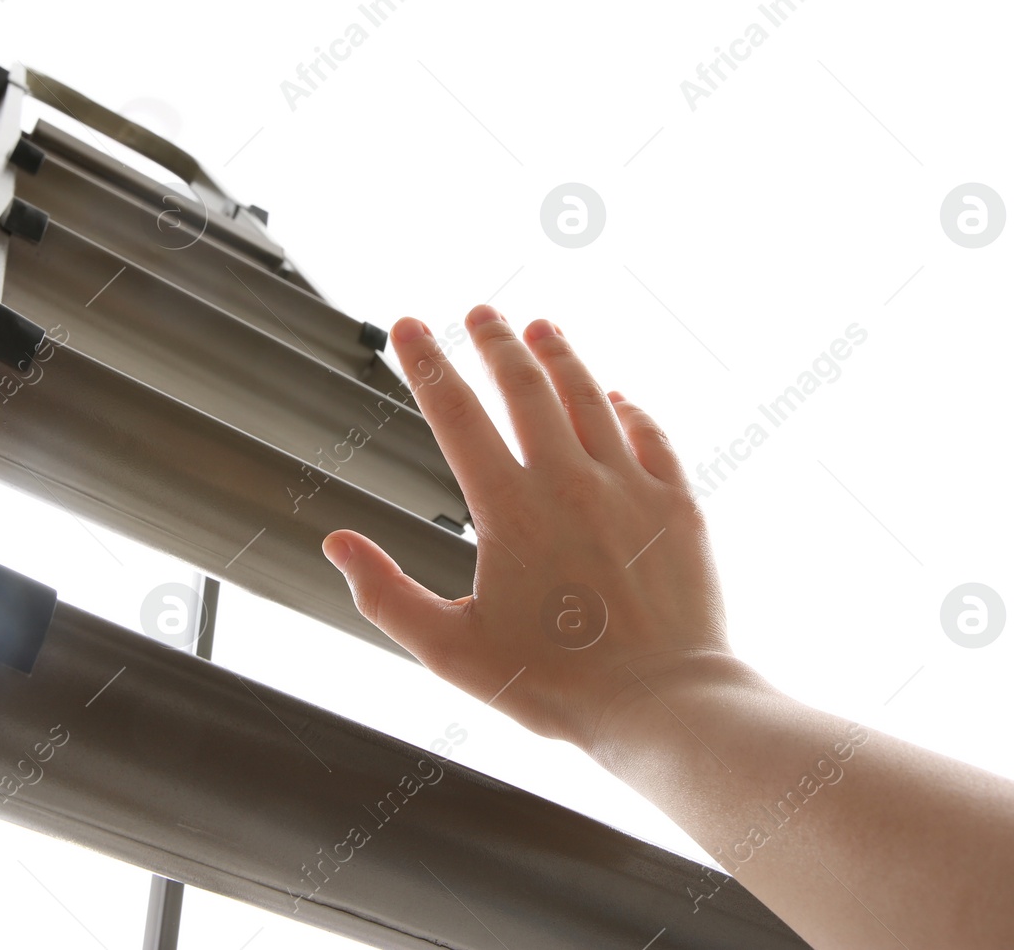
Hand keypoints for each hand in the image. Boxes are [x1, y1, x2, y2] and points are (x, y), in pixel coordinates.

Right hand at [323, 305, 735, 750]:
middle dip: (494, 341)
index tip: (408, 326)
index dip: (426, 363)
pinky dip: (627, 407)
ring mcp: (628, 486)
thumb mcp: (451, 652)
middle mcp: (569, 482)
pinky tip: (616, 396)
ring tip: (541, 328)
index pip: (454, 413)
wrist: (662, 702)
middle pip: (525, 385)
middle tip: (478, 312)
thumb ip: (386, 596)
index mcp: (508, 510)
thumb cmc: (557, 686)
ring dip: (560, 356)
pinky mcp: (676, 503)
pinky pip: (649, 434)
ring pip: (589, 396)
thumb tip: (337, 545)